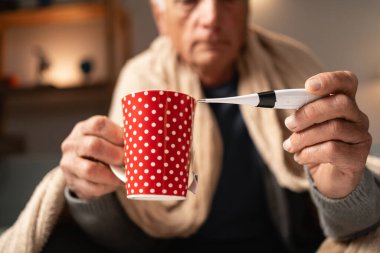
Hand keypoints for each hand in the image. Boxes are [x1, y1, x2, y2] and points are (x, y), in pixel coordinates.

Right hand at [60, 116, 123, 199]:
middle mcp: (72, 144)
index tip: (131, 142)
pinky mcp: (72, 183)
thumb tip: (142, 143)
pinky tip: (116, 183)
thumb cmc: (103, 150)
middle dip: (115, 154)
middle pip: (93, 145)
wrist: (83, 171)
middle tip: (127, 160)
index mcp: (83, 128)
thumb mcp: (108, 139)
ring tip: (124, 175)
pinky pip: (92, 187)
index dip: (117, 133)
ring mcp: (68, 164)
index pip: (98, 124)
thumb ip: (121, 139)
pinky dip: (108, 186)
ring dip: (111, 174)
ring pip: (89, 170)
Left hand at [283, 71, 371, 197]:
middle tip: (290, 124)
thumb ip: (300, 112)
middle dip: (309, 113)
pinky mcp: (358, 157)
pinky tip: (300, 157)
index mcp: (344, 102)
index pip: (346, 82)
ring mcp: (360, 137)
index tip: (308, 86)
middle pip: (340, 104)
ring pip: (333, 128)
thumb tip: (279, 101)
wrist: (327, 176)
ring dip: (303, 137)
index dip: (329, 80)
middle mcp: (357, 117)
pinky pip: (332, 150)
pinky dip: (309, 153)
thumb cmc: (315, 145)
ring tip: (290, 145)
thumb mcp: (305, 126)